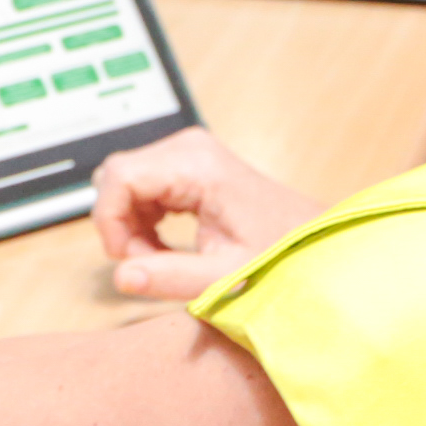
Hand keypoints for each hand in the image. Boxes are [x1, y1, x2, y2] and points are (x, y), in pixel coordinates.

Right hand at [91, 128, 316, 301]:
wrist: (315, 242)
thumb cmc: (282, 256)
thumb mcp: (226, 275)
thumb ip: (171, 277)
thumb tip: (121, 278)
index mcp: (195, 165)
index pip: (118, 177)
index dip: (110, 222)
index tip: (128, 261)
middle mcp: (188, 147)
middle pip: (117, 177)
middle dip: (120, 225)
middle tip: (147, 264)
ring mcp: (189, 152)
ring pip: (126, 183)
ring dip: (131, 225)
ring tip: (161, 260)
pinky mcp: (190, 164)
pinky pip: (144, 186)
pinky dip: (144, 220)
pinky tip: (167, 248)